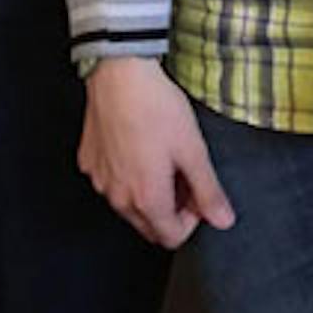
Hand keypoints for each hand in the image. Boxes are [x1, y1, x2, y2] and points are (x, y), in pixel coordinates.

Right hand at [79, 57, 236, 248]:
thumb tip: (224, 221)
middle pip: (148, 226)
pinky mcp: (88, 162)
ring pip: (128, 206)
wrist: (119, 75)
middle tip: (184, 175)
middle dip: (171, 210)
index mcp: (146, 200)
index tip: (198, 192)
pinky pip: (111, 183)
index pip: (171, 238)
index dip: (192, 220)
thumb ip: (209, 190)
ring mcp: (99, 181)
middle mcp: (117, 198)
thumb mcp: (193, 150)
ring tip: (163, 158)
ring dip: (148, 194)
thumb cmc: (157, 109)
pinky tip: (138, 147)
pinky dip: (127, 176)